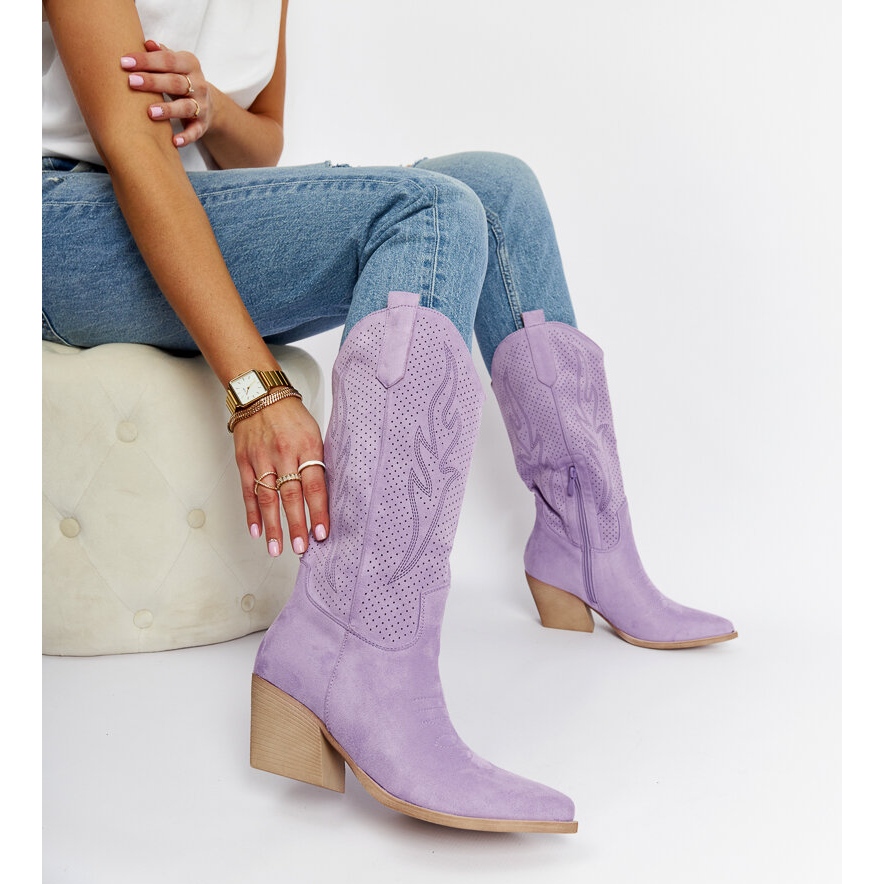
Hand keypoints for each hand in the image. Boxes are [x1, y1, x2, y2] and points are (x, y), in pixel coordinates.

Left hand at [121, 40, 211, 148]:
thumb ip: (161, 54)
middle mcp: (199, 85)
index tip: (124, 62)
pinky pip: (195, 132)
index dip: (146, 60)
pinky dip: (186, 137)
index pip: (168, 60)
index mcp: (190, 64)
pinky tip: (174, 141)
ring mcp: (202, 106)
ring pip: (185, 107)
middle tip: (131, 82)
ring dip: (168, 109)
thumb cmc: (180, 79)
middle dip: (153, 82)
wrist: (208, 104)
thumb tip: (147, 43)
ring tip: (150, 112)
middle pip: (176, 82)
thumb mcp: (174, 63)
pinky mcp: (202, 125)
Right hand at [233, 397, 329, 556]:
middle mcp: (284, 454)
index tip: (322, 533)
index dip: (319, 511)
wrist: (261, 394)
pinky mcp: (245, 461)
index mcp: (308, 447)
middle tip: (300, 548)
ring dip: (273, 527)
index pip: (315, 485)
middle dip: (296, 525)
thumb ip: (318, 463)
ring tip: (277, 549)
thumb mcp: (315, 434)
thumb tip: (326, 497)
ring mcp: (262, 458)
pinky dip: (252, 513)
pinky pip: (248, 491)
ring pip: (267, 498)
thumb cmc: (292, 416)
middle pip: (291, 495)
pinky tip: (256, 532)